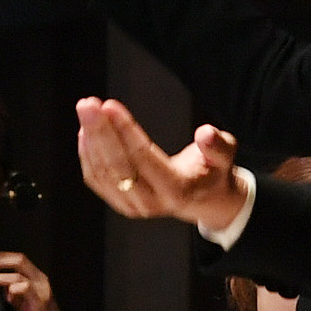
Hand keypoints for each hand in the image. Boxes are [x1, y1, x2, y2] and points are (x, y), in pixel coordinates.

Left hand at [0, 252, 69, 310]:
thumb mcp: (21, 302)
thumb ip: (11, 291)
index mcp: (36, 277)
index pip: (19, 259)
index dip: (2, 256)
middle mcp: (40, 279)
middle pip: (19, 260)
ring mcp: (41, 289)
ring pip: (19, 274)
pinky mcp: (40, 300)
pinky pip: (25, 288)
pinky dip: (13, 288)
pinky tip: (5, 293)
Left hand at [75, 97, 246, 233]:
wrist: (202, 199)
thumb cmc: (212, 171)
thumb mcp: (225, 157)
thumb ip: (218, 146)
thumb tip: (206, 133)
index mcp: (177, 191)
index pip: (144, 157)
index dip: (126, 131)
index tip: (110, 106)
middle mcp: (152, 202)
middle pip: (119, 166)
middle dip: (100, 132)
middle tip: (88, 104)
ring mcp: (133, 206)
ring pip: (103, 173)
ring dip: (91, 139)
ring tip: (86, 110)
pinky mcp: (121, 203)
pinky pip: (97, 180)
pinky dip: (88, 155)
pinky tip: (86, 132)